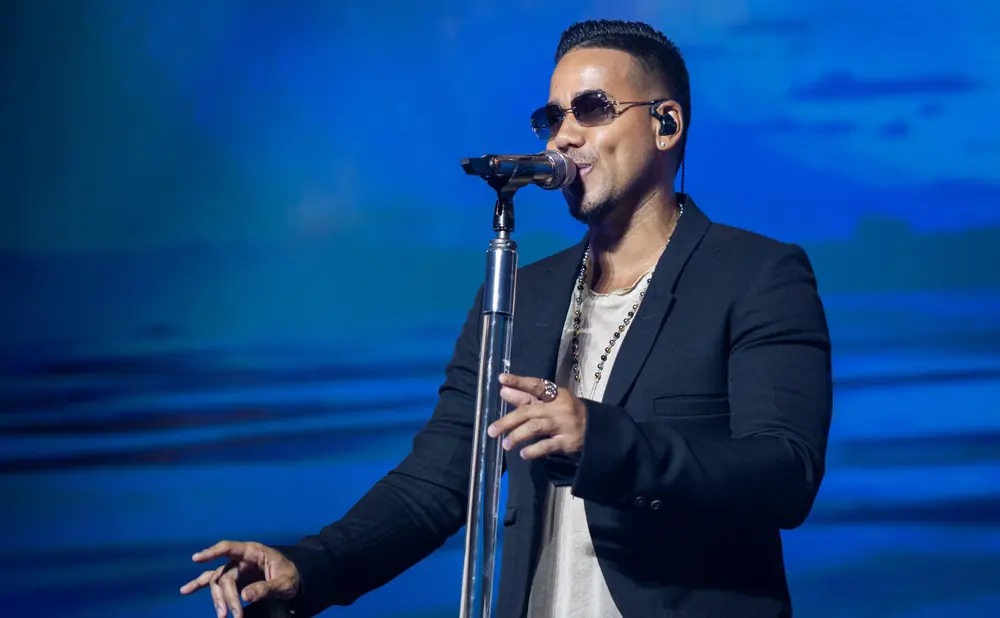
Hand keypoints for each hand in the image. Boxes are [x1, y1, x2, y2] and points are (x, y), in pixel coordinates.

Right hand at [179, 540, 300, 617]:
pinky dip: (199, 585)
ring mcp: (236, 569)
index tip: (197, 558)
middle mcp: (241, 559)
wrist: (294, 581)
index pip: (230, 548)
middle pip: (225, 576)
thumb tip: (245, 596)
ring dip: (217, 599)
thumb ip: (266, 588)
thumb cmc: (291, 576)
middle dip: (227, 597)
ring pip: (218, 582)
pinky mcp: (234, 580)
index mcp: (254, 552)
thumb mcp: (284, 582)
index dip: (213, 552)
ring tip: (222, 615)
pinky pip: (214, 582)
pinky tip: (185, 591)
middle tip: (233, 616)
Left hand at [488, 373, 586, 458]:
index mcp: (555, 394)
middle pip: (529, 411)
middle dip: (508, 421)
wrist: (597, 431)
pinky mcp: (568, 442)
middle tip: (491, 430)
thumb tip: (503, 390)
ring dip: (517, 436)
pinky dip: (534, 450)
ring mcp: (564, 424)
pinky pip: (547, 446)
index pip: (535, 386)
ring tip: (505, 444)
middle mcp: (559, 407)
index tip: (501, 379)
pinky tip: (523, 454)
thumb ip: (526, 398)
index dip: (518, 382)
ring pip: (535, 427)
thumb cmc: (568, 414)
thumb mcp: (550, 403)